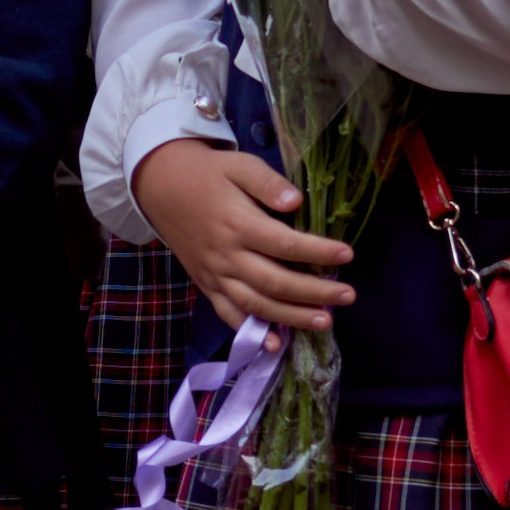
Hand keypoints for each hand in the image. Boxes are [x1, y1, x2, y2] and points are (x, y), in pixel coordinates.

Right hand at [132, 139, 353, 332]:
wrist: (161, 187)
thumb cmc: (208, 174)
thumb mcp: (239, 165)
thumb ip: (267, 183)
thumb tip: (296, 202)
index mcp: (237, 223)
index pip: (284, 244)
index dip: (317, 252)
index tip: (347, 255)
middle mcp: (226, 254)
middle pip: (275, 282)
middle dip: (314, 292)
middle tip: (348, 296)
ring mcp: (215, 274)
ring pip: (255, 304)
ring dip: (291, 317)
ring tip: (325, 321)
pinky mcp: (207, 285)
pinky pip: (228, 314)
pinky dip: (251, 331)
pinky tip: (275, 344)